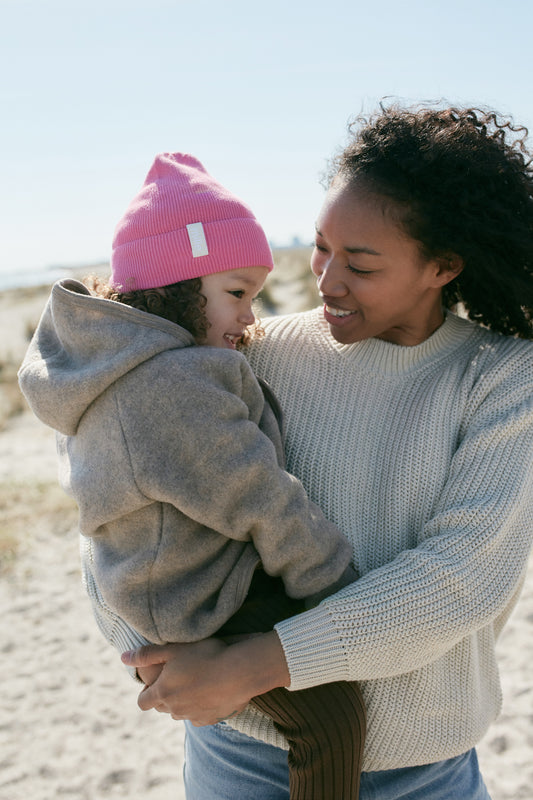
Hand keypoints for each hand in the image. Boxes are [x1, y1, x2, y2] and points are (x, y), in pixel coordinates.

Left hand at [121, 631, 289, 725]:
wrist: (240, 671)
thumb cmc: (205, 655)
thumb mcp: (173, 649)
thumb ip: (146, 655)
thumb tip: (123, 658)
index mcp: (163, 694)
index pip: (142, 702)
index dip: (146, 693)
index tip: (155, 682)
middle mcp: (175, 710)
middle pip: (162, 708)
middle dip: (165, 696)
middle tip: (177, 678)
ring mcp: (194, 717)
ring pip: (181, 712)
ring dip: (183, 702)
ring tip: (195, 683)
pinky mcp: (211, 720)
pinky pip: (199, 717)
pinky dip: (200, 707)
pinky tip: (210, 692)